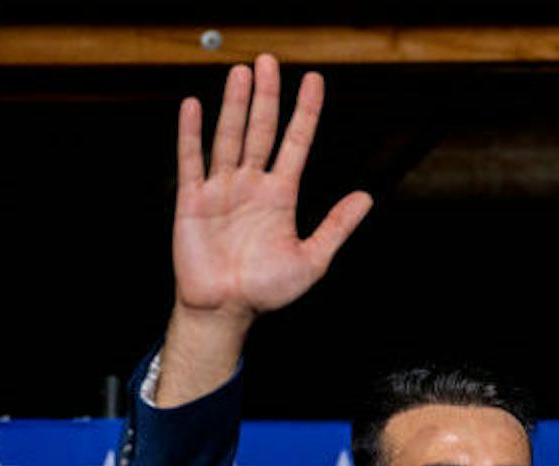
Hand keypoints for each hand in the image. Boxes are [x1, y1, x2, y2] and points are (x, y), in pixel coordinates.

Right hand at [172, 54, 371, 323]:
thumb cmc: (267, 290)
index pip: (296, 143)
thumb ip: (336, 226)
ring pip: (230, 137)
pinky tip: (194, 106)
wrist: (226, 310)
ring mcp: (221, 189)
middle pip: (261, 130)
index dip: (305, 113)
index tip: (314, 80)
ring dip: (235, 105)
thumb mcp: (312, 259)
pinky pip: (191, 160)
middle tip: (269, 61)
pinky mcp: (193, 200)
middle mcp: (251, 185)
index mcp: (281, 195)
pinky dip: (191, 133)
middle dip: (267, 96)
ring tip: (241, 72)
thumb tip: (367, 198)